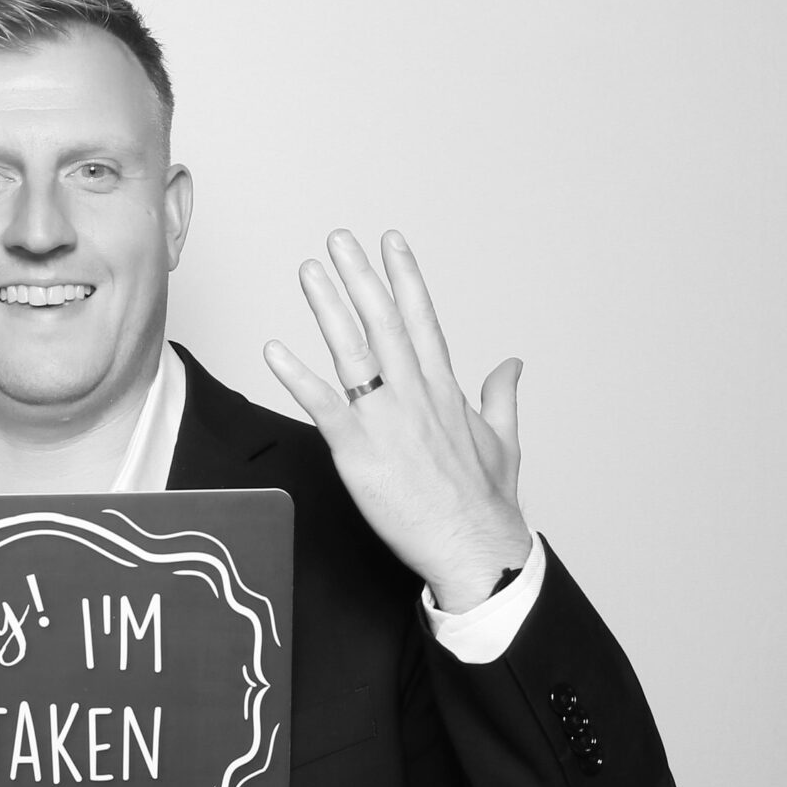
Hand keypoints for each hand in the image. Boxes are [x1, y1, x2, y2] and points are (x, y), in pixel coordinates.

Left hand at [263, 229, 533, 612]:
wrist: (475, 547)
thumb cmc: (485, 502)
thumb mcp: (504, 440)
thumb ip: (501, 395)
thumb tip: (512, 363)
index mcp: (445, 390)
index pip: (422, 320)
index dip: (405, 278)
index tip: (391, 242)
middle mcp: (416, 395)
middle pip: (384, 322)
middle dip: (361, 276)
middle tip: (340, 238)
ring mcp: (387, 420)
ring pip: (354, 351)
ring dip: (329, 307)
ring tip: (310, 271)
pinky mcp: (360, 451)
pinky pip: (323, 406)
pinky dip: (297, 377)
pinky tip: (274, 350)